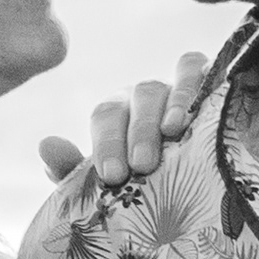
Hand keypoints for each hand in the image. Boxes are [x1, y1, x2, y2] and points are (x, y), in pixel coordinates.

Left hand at [33, 50, 208, 189]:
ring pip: (172, 80)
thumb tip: (46, 144)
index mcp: (117, 115)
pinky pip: (204, 70)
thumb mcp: (109, 185)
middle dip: (139, 131)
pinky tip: (204, 110)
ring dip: (173, 102)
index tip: (112, 176)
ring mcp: (180, 88)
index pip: (106, 117)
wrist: (194, 188)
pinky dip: (201, 84)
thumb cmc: (144, 187)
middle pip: (140, 98)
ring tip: (173, 131)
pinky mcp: (212, 84)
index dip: (107, 144)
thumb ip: (74, 170)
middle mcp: (146, 97)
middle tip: (142, 165)